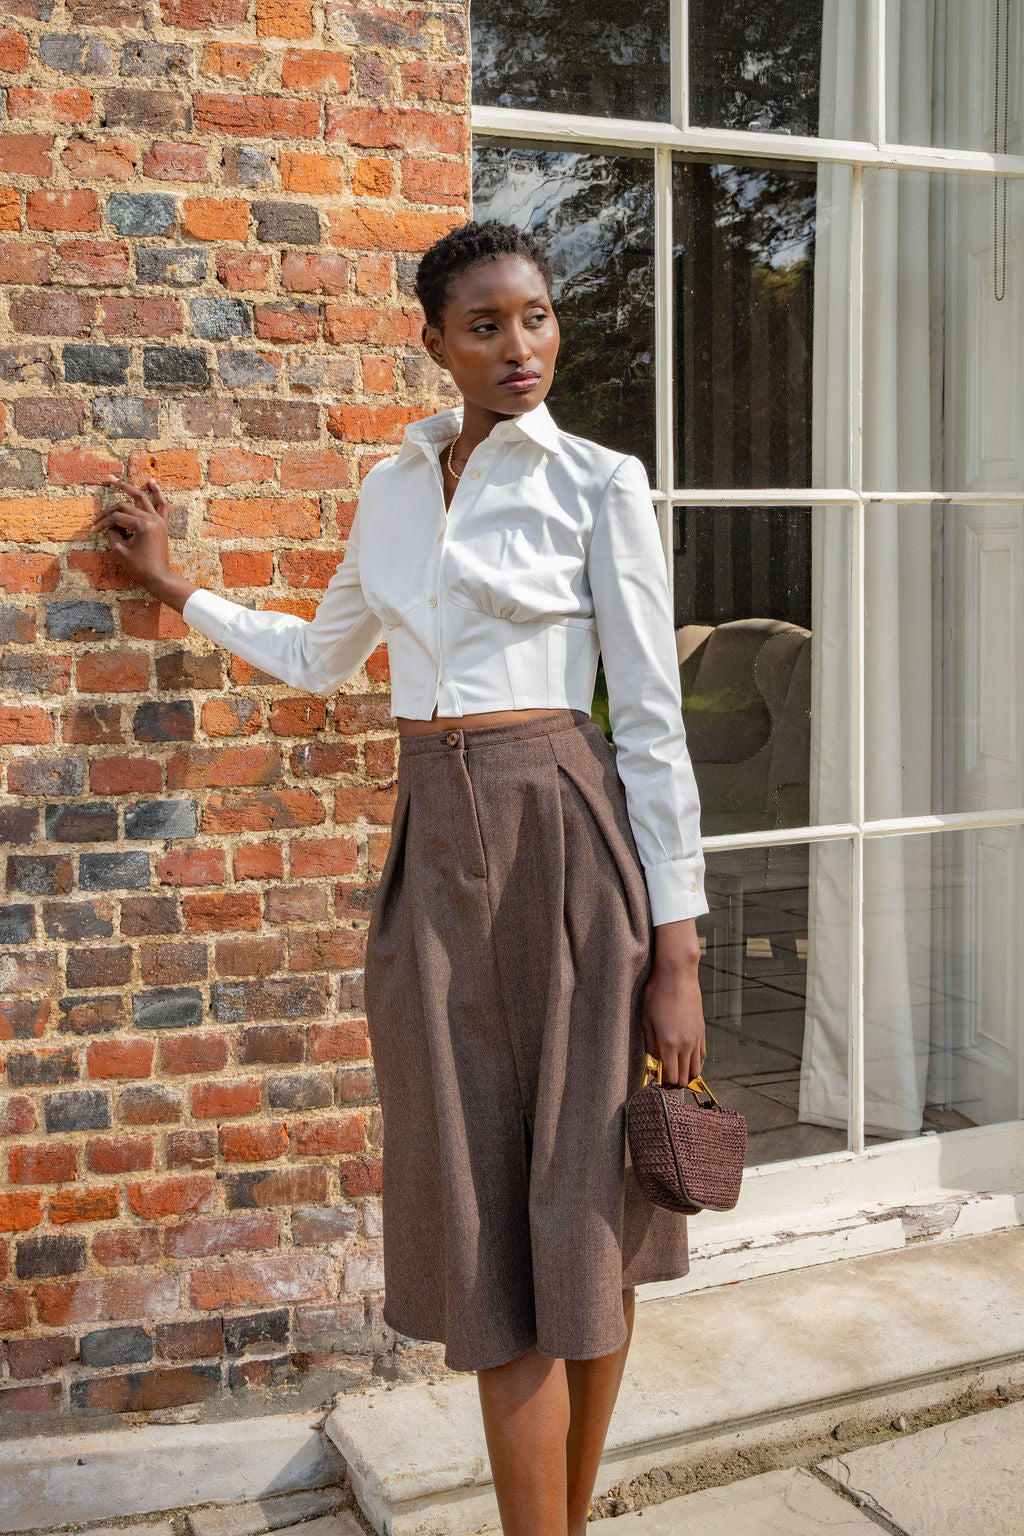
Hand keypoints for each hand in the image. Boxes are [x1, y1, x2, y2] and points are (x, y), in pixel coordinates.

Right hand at [90, 477, 196, 612]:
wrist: (159, 577)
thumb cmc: (139, 567)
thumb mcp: (120, 551)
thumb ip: (112, 534)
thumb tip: (110, 525)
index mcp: (143, 525)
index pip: (117, 517)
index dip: (103, 522)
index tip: (94, 530)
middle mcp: (152, 519)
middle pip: (126, 507)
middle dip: (109, 512)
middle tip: (97, 518)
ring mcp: (159, 520)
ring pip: (142, 499)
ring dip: (129, 488)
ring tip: (114, 480)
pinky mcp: (162, 524)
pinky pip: (162, 505)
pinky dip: (157, 493)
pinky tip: (151, 482)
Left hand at [641, 918, 705, 1086]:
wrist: (677, 975)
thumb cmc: (656, 995)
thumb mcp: (646, 1021)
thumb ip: (650, 1046)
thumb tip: (654, 1064)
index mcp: (669, 1044)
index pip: (670, 1078)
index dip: (663, 1085)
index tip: (655, 1082)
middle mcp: (686, 1045)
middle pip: (684, 1078)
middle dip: (673, 1084)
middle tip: (663, 1080)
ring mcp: (696, 1039)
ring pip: (696, 1070)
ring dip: (685, 1076)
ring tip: (674, 1072)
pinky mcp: (702, 1032)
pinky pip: (701, 1057)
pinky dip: (694, 1064)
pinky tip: (685, 1062)